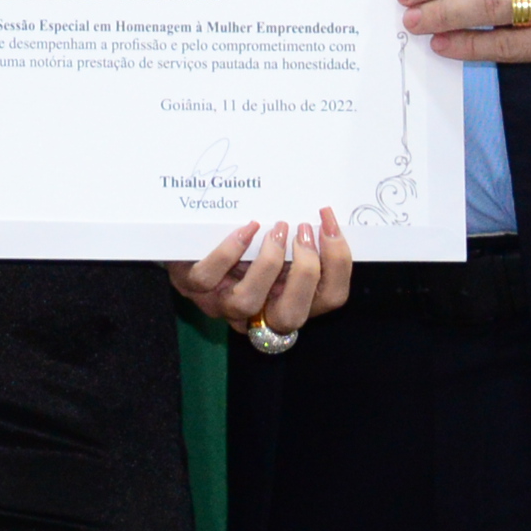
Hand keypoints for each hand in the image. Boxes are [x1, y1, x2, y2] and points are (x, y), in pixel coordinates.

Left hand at [168, 209, 352, 334]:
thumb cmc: (244, 244)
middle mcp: (258, 312)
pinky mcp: (192, 285)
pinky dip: (229, 251)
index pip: (330, 298)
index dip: (339, 263)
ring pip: (248, 302)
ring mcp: (222, 302)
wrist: (191, 240)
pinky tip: (247, 228)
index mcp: (288, 300)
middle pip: (291, 316)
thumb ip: (301, 242)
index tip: (330, 224)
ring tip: (276, 229)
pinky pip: (208, 277)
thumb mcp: (277, 246)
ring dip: (268, 263)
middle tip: (304, 231)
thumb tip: (328, 214)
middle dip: (306, 272)